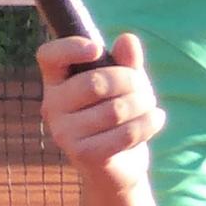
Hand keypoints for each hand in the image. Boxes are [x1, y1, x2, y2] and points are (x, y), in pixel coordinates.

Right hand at [38, 26, 163, 182]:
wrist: (118, 165)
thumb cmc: (117, 114)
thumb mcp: (125, 83)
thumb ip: (126, 61)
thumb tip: (127, 39)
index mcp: (56, 82)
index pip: (49, 56)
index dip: (70, 47)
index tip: (97, 48)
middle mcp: (52, 106)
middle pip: (95, 83)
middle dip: (131, 81)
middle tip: (144, 89)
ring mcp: (65, 133)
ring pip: (115, 110)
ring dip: (143, 104)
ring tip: (150, 105)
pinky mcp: (84, 155)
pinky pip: (125, 133)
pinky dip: (148, 123)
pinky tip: (156, 118)